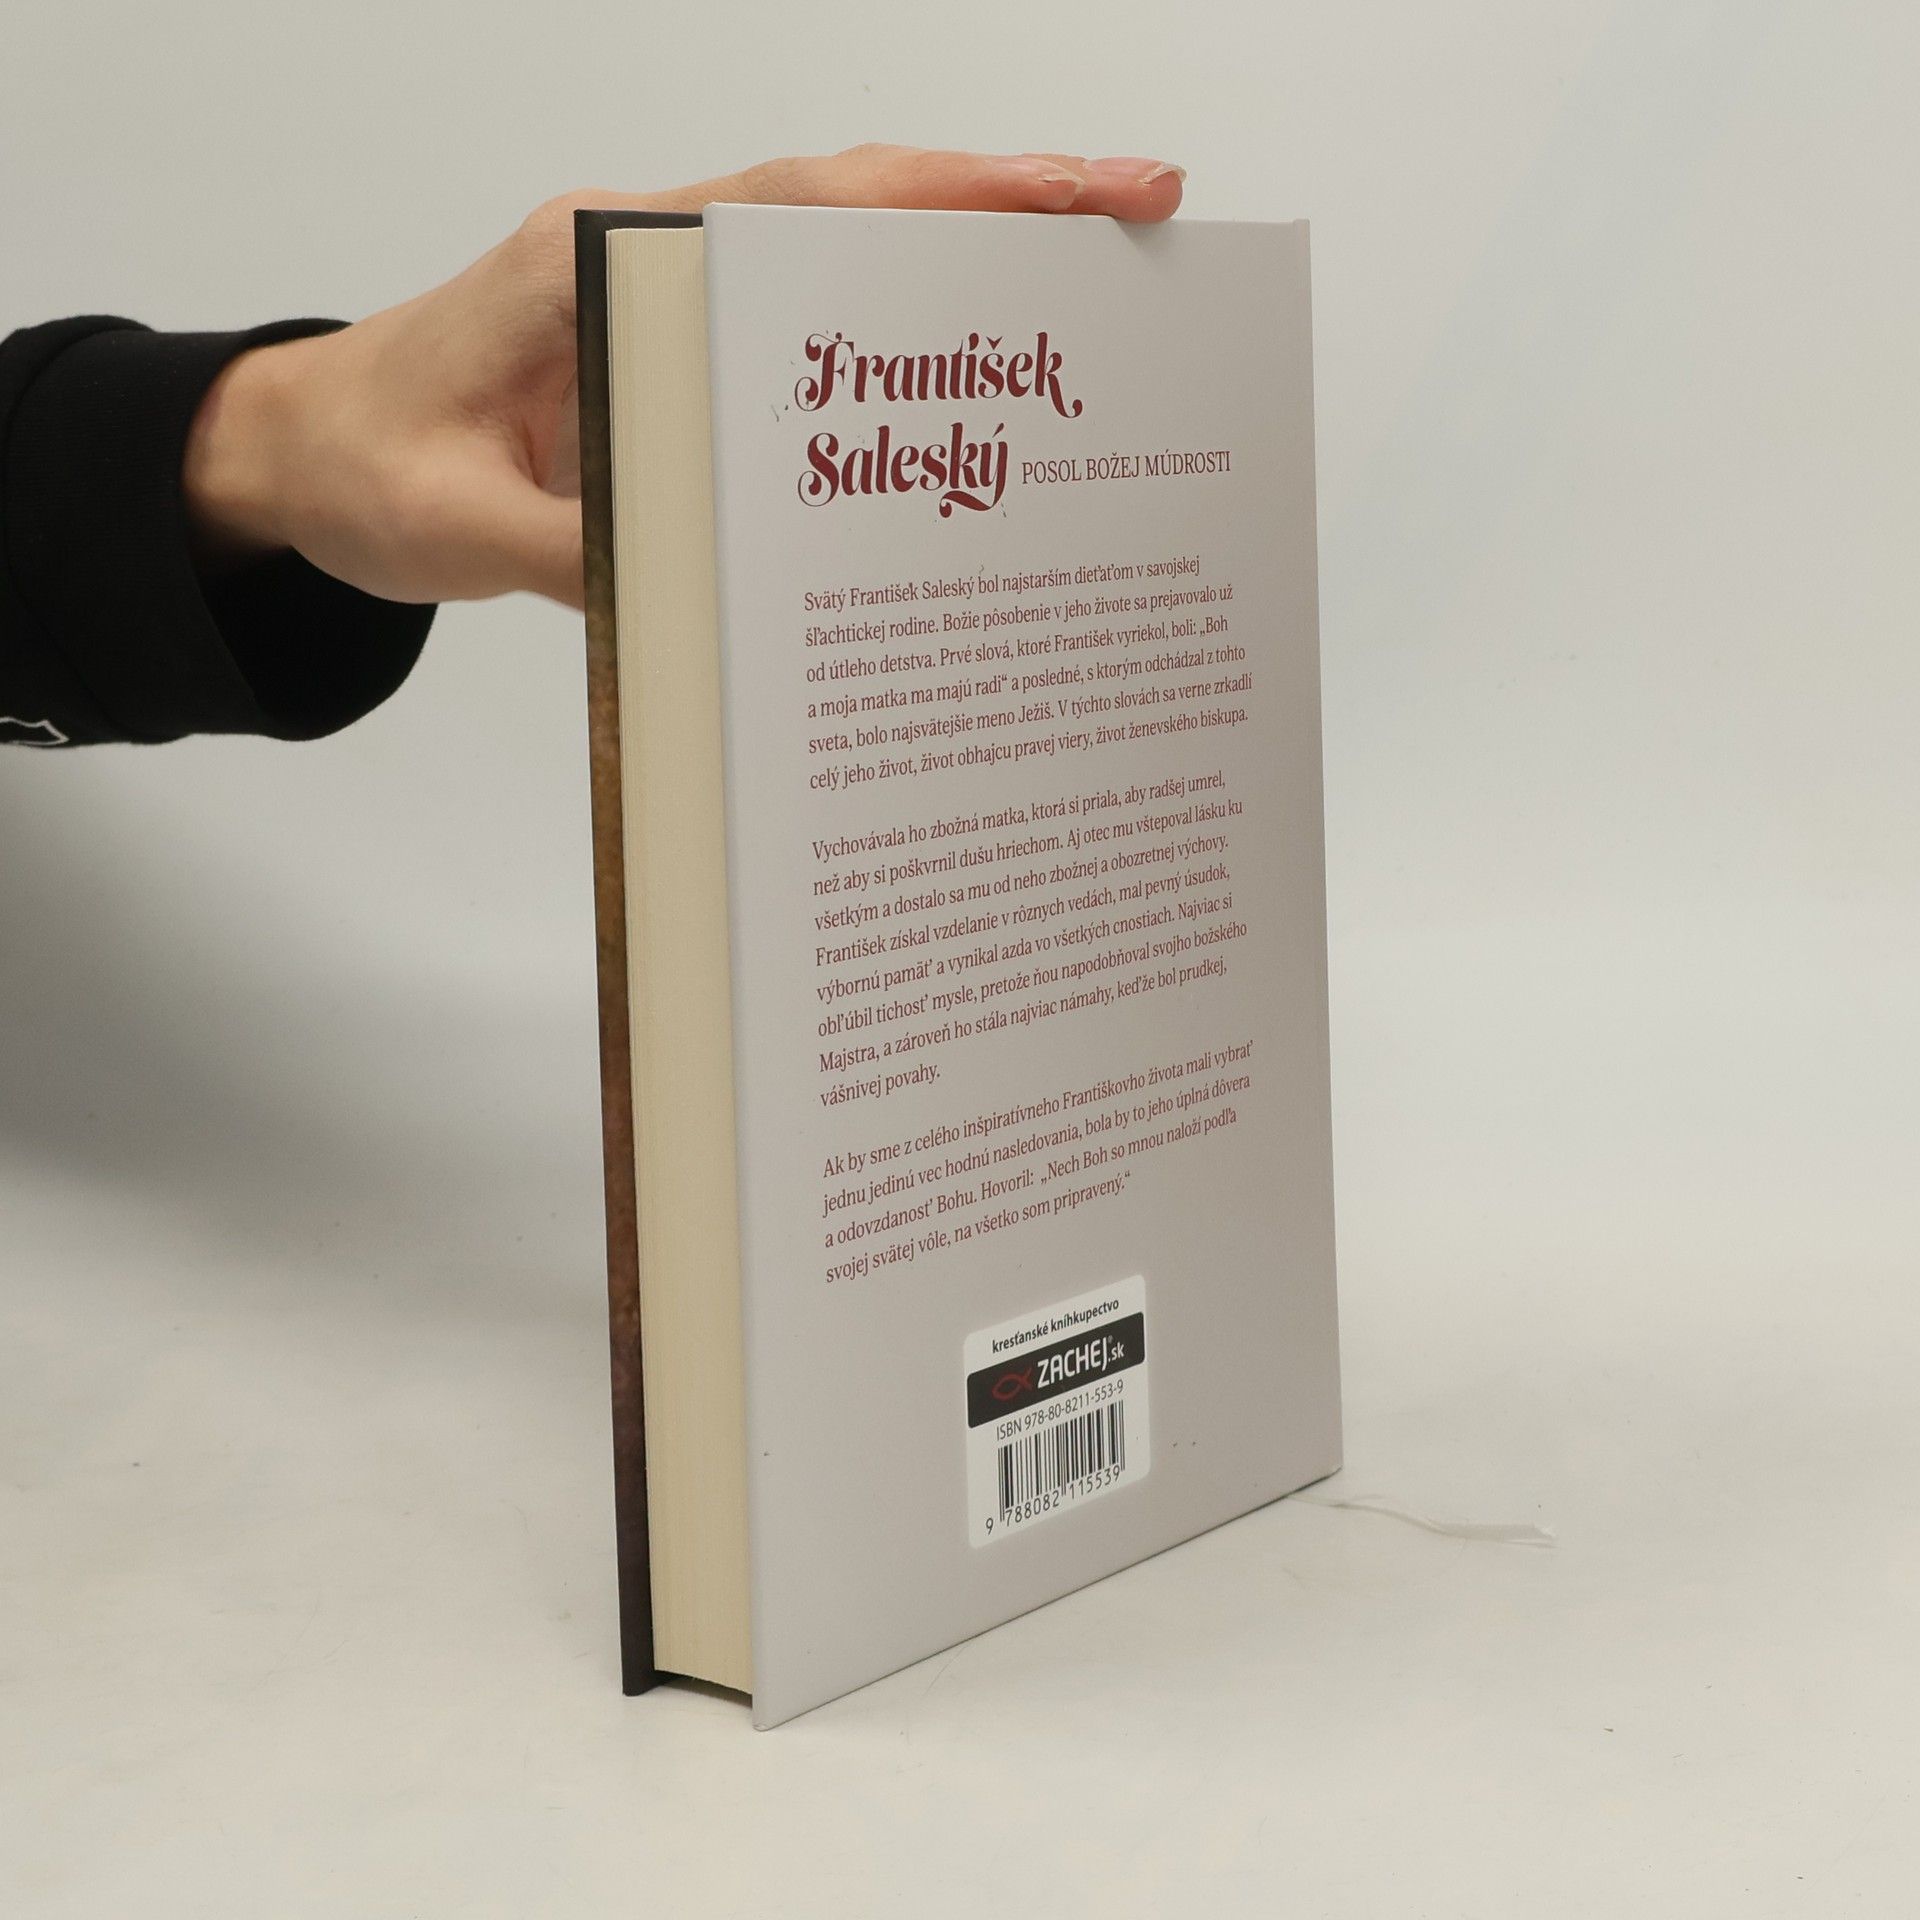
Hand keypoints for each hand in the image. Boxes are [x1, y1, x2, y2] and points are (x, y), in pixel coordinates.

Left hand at [182, 146, 1185, 610]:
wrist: (300, 455)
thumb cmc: (364, 468)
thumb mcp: (454, 525)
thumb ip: (584, 551)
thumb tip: (724, 590)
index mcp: (600, 262)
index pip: (805, 209)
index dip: (947, 196)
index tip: (1075, 197)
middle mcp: (647, 257)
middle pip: (854, 207)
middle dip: (1004, 207)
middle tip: (1145, 214)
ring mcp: (665, 298)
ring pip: (841, 257)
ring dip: (964, 257)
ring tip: (1094, 286)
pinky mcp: (672, 355)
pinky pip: (802, 328)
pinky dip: (894, 334)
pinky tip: (964, 369)